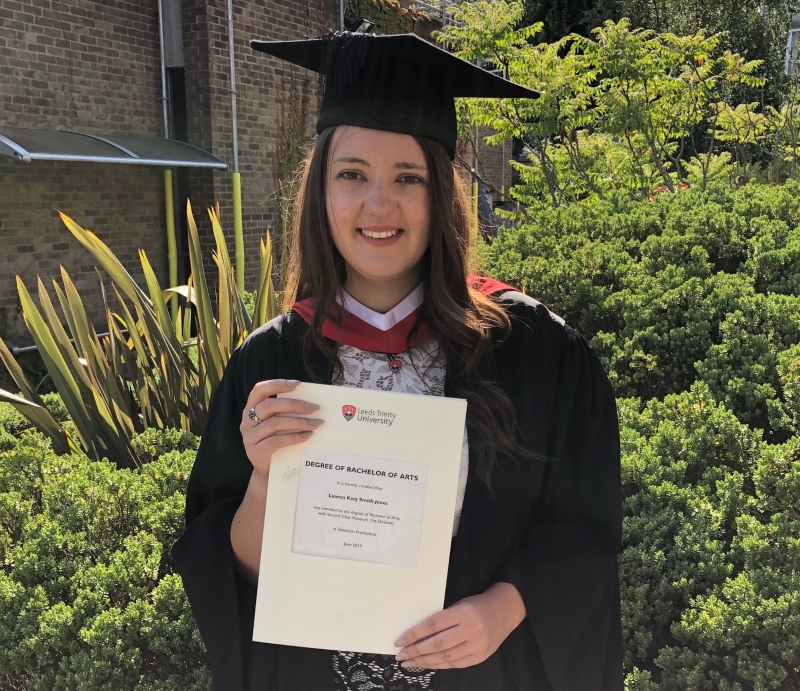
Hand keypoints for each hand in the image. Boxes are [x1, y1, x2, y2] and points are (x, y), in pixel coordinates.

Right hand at [240, 379, 322, 475]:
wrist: (269, 471)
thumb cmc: (276, 441)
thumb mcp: (278, 423)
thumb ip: (286, 412)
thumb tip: (311, 400)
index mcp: (251, 408)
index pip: (259, 390)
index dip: (277, 385)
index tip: (297, 384)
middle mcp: (247, 421)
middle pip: (269, 406)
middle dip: (294, 404)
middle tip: (314, 407)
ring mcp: (249, 437)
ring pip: (275, 423)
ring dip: (299, 422)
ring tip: (315, 423)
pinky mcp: (255, 452)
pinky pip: (276, 441)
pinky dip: (294, 437)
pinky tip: (307, 436)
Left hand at [393, 582, 525, 669]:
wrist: (504, 610)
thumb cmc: (477, 605)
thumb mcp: (459, 605)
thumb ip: (443, 619)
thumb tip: (417, 635)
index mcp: (463, 613)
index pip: (433, 625)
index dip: (414, 634)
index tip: (400, 641)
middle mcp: (471, 630)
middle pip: (437, 644)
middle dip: (416, 651)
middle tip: (401, 655)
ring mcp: (477, 645)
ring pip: (445, 657)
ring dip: (425, 661)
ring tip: (410, 663)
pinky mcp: (480, 657)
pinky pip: (456, 664)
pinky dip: (440, 665)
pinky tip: (428, 664)